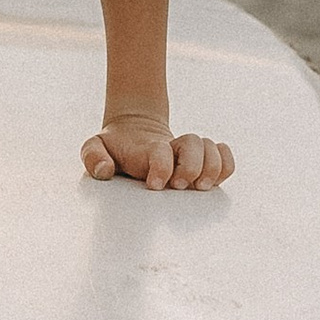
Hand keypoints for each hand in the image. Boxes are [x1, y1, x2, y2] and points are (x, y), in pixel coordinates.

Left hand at [83, 112, 233, 190]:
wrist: (134, 133)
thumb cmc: (114, 147)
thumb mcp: (94, 147)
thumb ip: (93, 156)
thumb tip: (105, 171)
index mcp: (147, 148)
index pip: (160, 151)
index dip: (161, 166)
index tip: (154, 185)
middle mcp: (173, 147)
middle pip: (194, 143)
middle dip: (191, 166)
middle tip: (178, 186)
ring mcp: (189, 153)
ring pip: (211, 148)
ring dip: (212, 167)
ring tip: (200, 187)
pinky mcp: (202, 161)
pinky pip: (225, 158)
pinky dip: (227, 166)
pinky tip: (215, 180)